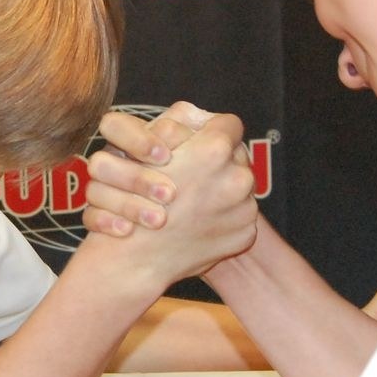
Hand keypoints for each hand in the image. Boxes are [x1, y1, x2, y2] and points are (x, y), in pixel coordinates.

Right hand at [83, 102, 217, 236]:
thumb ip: (205, 134)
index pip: (116, 126)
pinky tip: (128, 230)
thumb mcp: (206, 154)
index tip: (165, 157)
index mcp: (133, 141)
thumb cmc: (202, 183)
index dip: (138, 139)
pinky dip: (107, 223)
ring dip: (127, 204)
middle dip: (137, 178)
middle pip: (101, 161)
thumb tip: (209, 122)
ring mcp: (101, 190)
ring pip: (94, 190)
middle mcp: (114, 162)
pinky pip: (89, 218)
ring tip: (159, 219)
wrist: (184, 230)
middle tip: (170, 194)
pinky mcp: (97, 217)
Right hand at [100, 112, 258, 284]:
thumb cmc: (131, 198)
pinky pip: (240, 215)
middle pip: (237, 156)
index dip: (211, 131)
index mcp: (214, 150)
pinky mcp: (245, 233)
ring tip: (195, 199)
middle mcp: (237, 177)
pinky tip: (200, 221)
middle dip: (218, 162)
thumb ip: (179, 123)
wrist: (137, 258)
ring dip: (222, 189)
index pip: (228, 124)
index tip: (200, 142)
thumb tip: (201, 118)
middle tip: (195, 173)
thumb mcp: (146, 148)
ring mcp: (244, 208)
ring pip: (240, 185)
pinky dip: (224, 216)